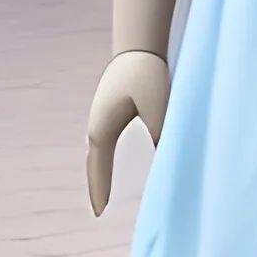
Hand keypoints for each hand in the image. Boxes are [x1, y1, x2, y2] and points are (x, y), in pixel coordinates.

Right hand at [85, 49, 168, 215]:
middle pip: (94, 164)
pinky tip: (113, 162)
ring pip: (98, 153)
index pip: (99, 169)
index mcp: (102, 129)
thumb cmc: (147, 74)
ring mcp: (101, 115)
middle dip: (97, 186)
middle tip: (99, 210)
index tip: (100, 214)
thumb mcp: (156, 108)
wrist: (140, 43)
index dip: (100, 192)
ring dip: (100, 171)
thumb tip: (163, 162)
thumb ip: (159, 136)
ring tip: (104, 193)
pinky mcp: (110, 108)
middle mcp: (96, 125)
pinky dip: (106, 157)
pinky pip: (105, 141)